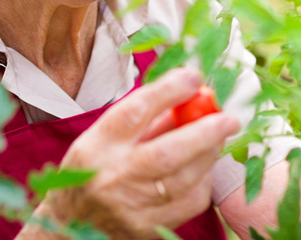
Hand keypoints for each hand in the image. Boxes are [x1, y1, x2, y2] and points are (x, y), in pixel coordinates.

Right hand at [37, 68, 240, 239]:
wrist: (70, 225)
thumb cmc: (94, 169)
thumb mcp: (104, 137)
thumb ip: (145, 119)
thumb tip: (189, 95)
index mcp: (97, 145)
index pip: (136, 112)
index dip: (168, 91)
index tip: (194, 76)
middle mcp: (113, 177)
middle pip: (167, 152)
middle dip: (205, 132)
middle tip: (230, 118)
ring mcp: (131, 208)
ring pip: (184, 180)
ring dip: (209, 154)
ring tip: (219, 137)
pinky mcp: (148, 230)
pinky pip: (189, 203)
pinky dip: (202, 182)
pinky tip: (200, 170)